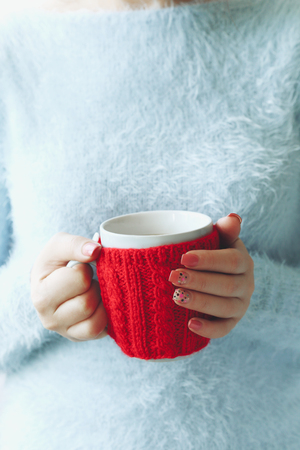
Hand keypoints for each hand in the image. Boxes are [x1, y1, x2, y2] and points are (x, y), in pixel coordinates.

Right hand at [30, 232, 107, 341]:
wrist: (55, 278)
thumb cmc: (58, 262)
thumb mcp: (60, 245)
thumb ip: (75, 244)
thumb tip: (96, 250)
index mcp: (40, 294)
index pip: (78, 280)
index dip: (84, 269)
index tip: (78, 267)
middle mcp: (47, 318)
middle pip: (87, 303)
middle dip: (93, 286)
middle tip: (87, 281)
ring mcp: (63, 331)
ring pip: (95, 320)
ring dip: (99, 302)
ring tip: (90, 292)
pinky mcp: (78, 338)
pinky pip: (99, 331)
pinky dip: (104, 317)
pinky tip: (97, 305)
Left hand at [168, 214, 253, 338]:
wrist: (210, 277)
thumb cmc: (210, 254)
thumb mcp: (219, 239)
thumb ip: (225, 230)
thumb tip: (233, 218)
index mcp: (243, 261)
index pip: (232, 261)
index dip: (209, 260)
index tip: (183, 258)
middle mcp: (246, 284)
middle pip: (227, 286)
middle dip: (199, 282)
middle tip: (173, 277)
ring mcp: (240, 305)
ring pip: (224, 308)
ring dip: (200, 302)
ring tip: (176, 297)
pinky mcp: (231, 322)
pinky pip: (223, 329)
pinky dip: (208, 329)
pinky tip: (190, 324)